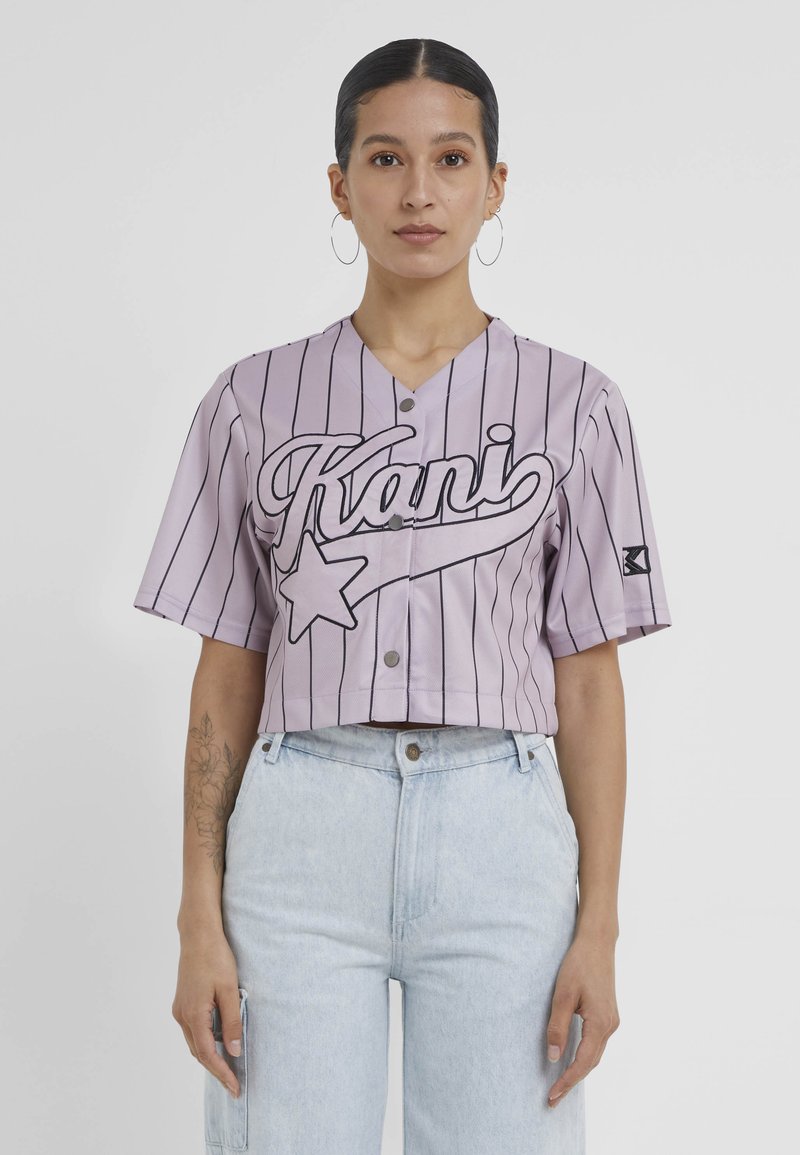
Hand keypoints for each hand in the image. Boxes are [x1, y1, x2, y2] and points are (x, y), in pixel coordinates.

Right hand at [172, 928, 243, 1097]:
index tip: (234, 1088)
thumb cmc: (216, 958)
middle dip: (216, 1069)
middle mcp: (182, 1015)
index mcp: (194, 1014)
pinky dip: (205, 1042)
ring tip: (228, 1068)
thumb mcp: (230, 990)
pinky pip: (193, 1030)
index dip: (221, 1073)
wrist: (198, 935)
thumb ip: (232, 1022)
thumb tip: (233, 1051)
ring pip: (194, 1042)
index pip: (207, 1054)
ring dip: (210, 1057)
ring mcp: (180, 1009)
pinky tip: (218, 1043)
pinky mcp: (182, 1002)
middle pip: (198, 1052)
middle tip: (234, 1084)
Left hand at [545, 934, 619, 1106]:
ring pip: (596, 1054)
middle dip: (572, 1081)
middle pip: (591, 1063)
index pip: (583, 1062)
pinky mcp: (609, 1014)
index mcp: (601, 1023)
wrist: (597, 943)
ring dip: (579, 1070)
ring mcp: (612, 1020)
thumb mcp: (563, 995)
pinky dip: (585, 1056)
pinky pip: (597, 1043)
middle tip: (552, 1098)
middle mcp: (611, 1025)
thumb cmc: (578, 964)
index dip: (567, 1081)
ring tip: (560, 1084)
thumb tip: (554, 1057)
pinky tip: (573, 1060)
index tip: (552, 1095)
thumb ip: (558, 1026)